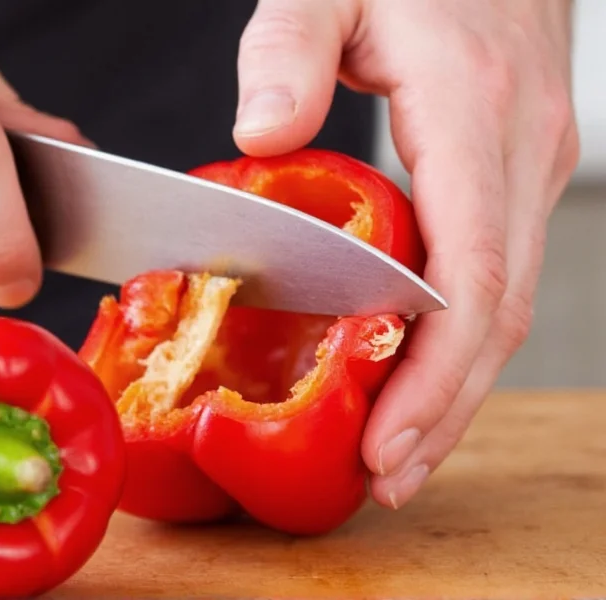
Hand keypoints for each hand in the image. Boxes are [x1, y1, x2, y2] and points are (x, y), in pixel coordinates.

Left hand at [233, 0, 579, 507]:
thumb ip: (289, 51)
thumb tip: (260, 133)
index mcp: (472, 116)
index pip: (471, 277)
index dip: (433, 375)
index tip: (385, 441)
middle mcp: (518, 154)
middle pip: (496, 317)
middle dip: (443, 410)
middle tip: (384, 475)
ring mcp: (525, 167)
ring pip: (504, 306)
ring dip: (453, 388)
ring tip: (397, 450)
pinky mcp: (511, 175)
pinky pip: (493, 277)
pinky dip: (455, 341)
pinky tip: (415, 373)